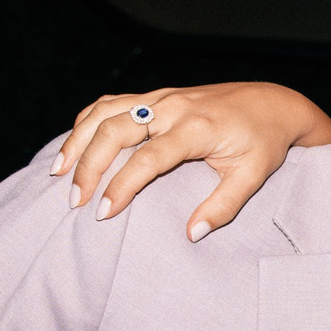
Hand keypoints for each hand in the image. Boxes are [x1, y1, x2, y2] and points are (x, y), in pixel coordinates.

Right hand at [53, 82, 330, 241]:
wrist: (272, 103)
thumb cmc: (263, 142)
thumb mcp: (253, 177)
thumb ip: (223, 206)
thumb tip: (192, 234)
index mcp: (196, 128)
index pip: (148, 158)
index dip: (122, 185)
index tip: (104, 213)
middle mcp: (173, 108)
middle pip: (115, 130)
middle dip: (89, 165)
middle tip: (75, 201)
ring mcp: (162, 98)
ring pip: (105, 111)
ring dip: (78, 140)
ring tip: (58, 173)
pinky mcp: (156, 95)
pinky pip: (112, 102)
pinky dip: (87, 120)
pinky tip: (74, 144)